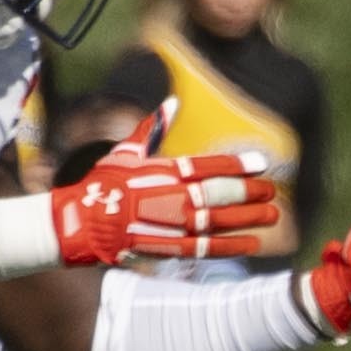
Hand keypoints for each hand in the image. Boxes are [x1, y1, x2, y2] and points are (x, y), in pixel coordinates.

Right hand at [52, 99, 279, 266]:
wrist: (79, 221)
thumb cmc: (102, 184)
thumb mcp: (125, 152)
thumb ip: (152, 129)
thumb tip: (172, 102)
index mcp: (161, 171)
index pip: (207, 166)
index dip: (237, 166)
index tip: (261, 165)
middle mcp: (169, 196)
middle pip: (217, 194)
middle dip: (248, 193)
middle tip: (271, 193)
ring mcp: (168, 223)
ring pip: (216, 221)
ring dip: (247, 219)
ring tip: (271, 216)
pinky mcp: (166, 247)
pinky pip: (204, 247)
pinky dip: (229, 246)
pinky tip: (251, 244)